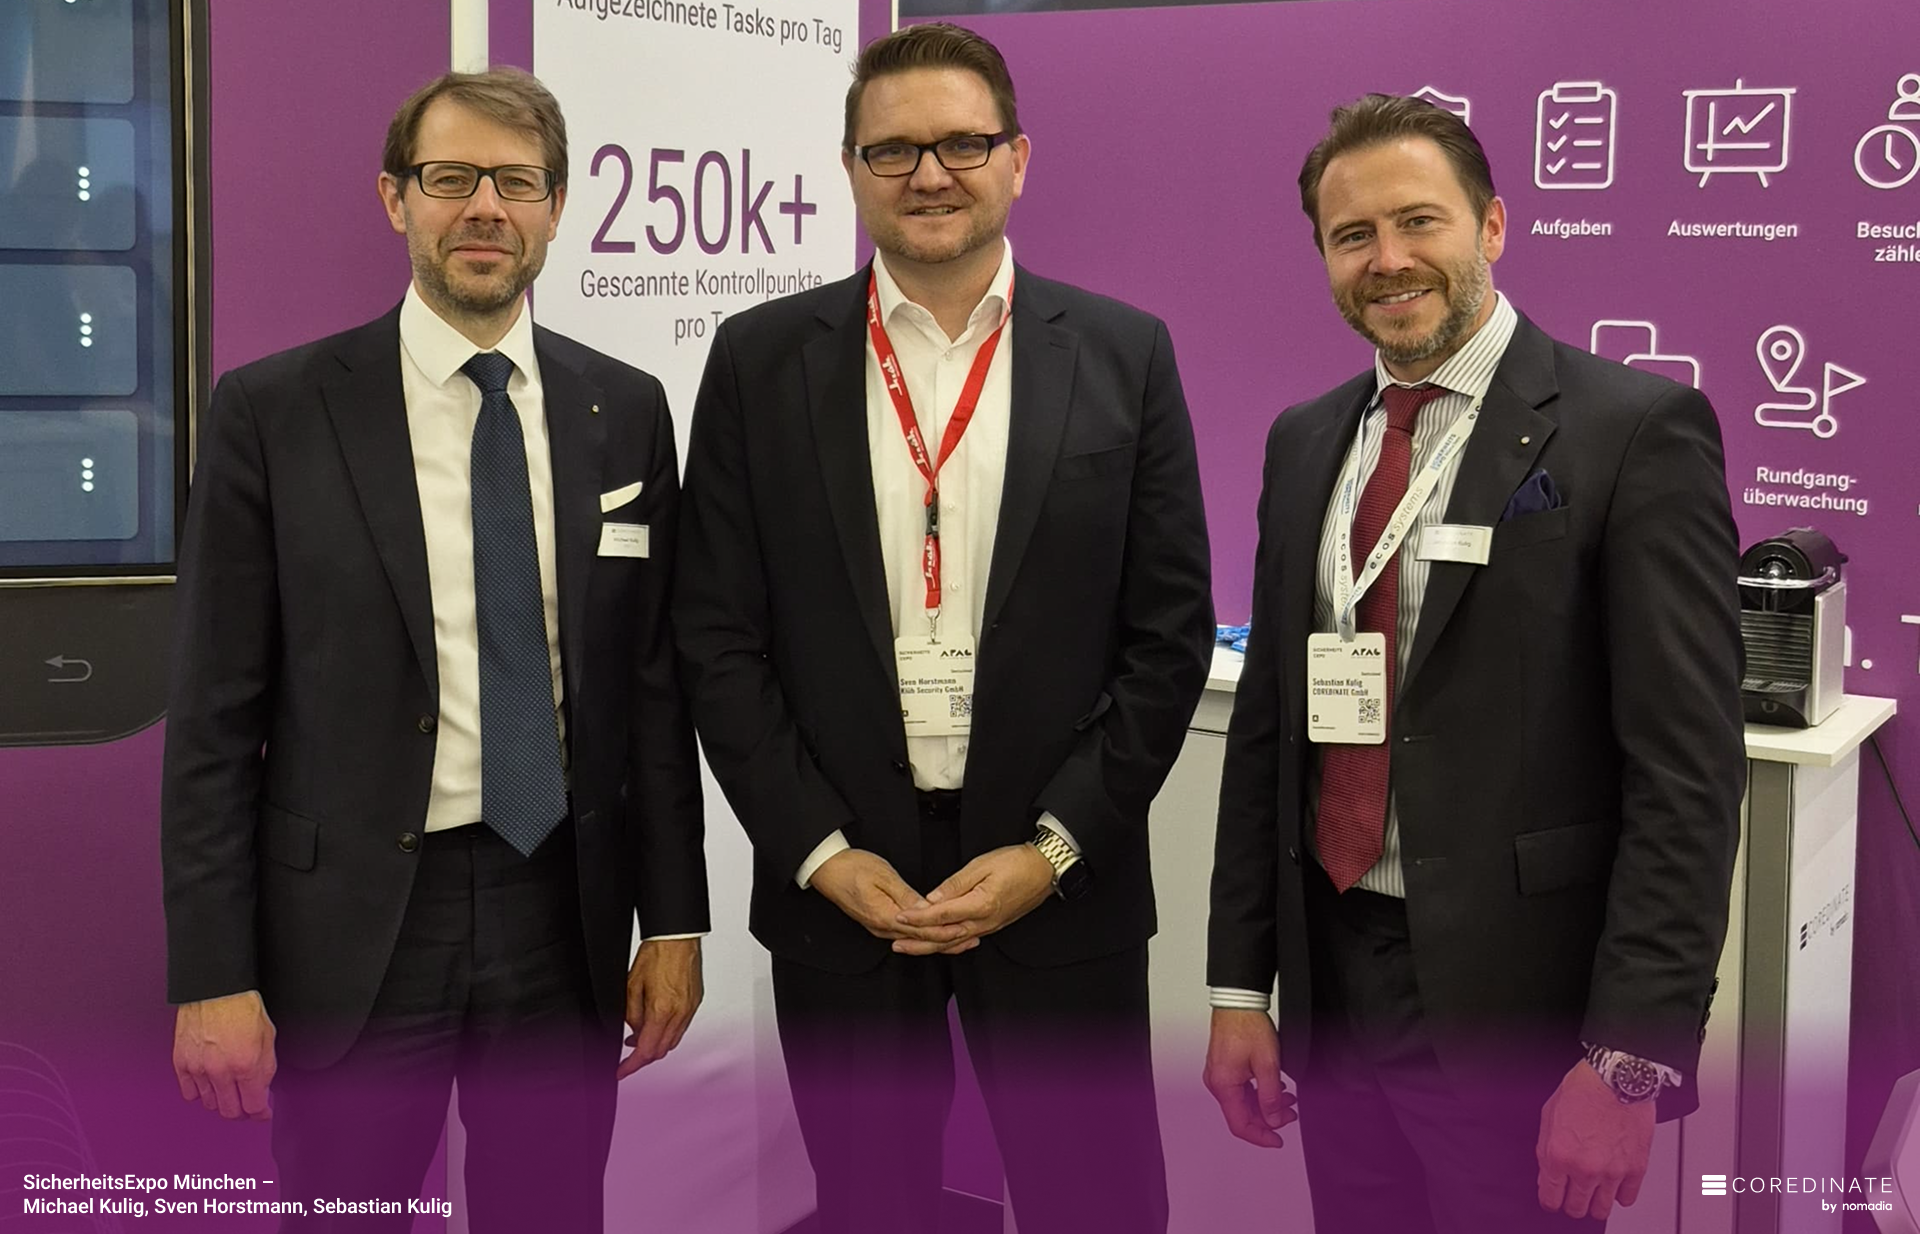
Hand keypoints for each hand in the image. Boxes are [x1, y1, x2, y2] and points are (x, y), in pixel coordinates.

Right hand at [172, 991, 275, 1119]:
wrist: (215, 990)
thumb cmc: (242, 1008)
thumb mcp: (268, 1038)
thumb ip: (265, 1070)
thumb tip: (262, 1091)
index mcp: (246, 1065)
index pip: (253, 1106)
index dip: (260, 1112)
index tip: (262, 1112)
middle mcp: (221, 1071)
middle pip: (230, 1112)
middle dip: (242, 1111)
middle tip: (246, 1105)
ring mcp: (198, 1069)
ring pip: (209, 1104)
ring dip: (221, 1101)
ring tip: (229, 1091)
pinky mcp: (181, 1063)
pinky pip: (189, 1093)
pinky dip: (200, 1092)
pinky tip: (209, 1084)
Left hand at [619, 938, 702, 1078]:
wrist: (677, 938)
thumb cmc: (656, 954)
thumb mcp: (631, 985)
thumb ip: (631, 1014)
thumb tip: (633, 1031)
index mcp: (661, 1010)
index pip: (646, 1051)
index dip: (631, 1065)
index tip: (622, 1071)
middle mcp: (679, 1013)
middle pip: (661, 1051)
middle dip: (642, 1058)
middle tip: (627, 1056)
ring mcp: (689, 1009)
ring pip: (672, 1042)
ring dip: (655, 1045)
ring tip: (639, 1037)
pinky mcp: (694, 1003)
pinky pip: (680, 1028)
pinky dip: (667, 1033)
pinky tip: (656, 1024)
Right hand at [809, 848, 970, 950]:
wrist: (826, 869)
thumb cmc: (852, 867)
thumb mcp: (883, 875)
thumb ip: (906, 895)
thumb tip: (927, 909)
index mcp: (885, 916)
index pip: (923, 929)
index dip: (947, 930)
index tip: (966, 928)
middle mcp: (882, 928)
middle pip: (921, 940)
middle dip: (949, 941)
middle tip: (973, 938)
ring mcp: (879, 927)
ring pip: (915, 940)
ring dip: (939, 940)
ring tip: (962, 938)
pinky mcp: (877, 923)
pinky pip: (906, 934)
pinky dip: (924, 935)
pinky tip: (935, 932)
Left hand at [890, 844, 1053, 956]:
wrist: (1044, 870)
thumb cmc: (1017, 864)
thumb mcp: (981, 865)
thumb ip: (954, 884)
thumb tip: (932, 898)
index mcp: (980, 905)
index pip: (941, 915)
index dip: (918, 918)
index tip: (900, 917)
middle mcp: (984, 921)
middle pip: (944, 937)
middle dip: (918, 941)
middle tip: (896, 942)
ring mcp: (989, 926)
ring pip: (954, 942)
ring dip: (930, 946)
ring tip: (910, 947)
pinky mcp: (993, 925)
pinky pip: (966, 939)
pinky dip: (949, 944)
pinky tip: (941, 945)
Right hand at [1202, 1008, 1296, 1147]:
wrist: (1238, 1004)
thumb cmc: (1248, 1026)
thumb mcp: (1268, 1064)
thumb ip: (1271, 1097)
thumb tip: (1274, 1121)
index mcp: (1224, 1085)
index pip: (1240, 1124)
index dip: (1261, 1137)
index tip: (1278, 1141)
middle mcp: (1217, 1083)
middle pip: (1242, 1114)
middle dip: (1269, 1118)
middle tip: (1291, 1114)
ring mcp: (1218, 1076)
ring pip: (1243, 1103)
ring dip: (1266, 1105)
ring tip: (1288, 1099)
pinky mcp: (1223, 1069)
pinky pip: (1240, 1091)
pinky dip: (1259, 1094)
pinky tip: (1275, 1088)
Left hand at [1536, 1060, 1655, 1219]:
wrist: (1616, 1077)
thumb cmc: (1582, 1090)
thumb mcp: (1548, 1117)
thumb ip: (1546, 1152)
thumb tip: (1547, 1176)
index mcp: (1558, 1156)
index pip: (1550, 1199)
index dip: (1550, 1200)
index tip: (1554, 1198)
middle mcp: (1585, 1169)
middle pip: (1576, 1208)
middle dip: (1571, 1203)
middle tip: (1573, 1193)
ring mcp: (1612, 1172)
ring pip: (1601, 1209)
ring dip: (1595, 1203)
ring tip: (1594, 1191)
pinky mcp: (1636, 1168)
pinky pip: (1627, 1198)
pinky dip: (1620, 1195)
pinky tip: (1614, 1183)